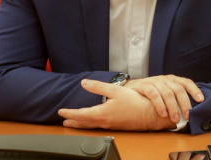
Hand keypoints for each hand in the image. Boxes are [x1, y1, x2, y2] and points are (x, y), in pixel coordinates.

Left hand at [58, 79, 175, 130]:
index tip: (61, 112)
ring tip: (74, 124)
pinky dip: (90, 125)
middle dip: (73, 122)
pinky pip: (98, 127)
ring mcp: (109, 125)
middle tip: (64, 122)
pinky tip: (93, 122)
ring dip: (81, 125)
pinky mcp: (115, 126)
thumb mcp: (115, 90)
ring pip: (91, 126)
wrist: (149, 114)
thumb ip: (98, 87)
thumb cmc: (135, 102)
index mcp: (101, 113)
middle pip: (83, 123)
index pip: (80, 114)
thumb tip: (84, 83)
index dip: (69, 113)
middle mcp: (103, 122)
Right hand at [125, 75, 203, 122]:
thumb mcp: (165, 92)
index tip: (201, 100)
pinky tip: (163, 113)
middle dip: (184, 103)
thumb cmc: (151, 92)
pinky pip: (154, 94)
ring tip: (176, 118)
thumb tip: (189, 110)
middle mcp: (165, 79)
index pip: (186, 82)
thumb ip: (175, 97)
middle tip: (188, 115)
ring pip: (167, 93)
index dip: (194, 90)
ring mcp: (155, 81)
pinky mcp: (144, 85)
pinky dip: (160, 104)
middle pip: (178, 89)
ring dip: (173, 107)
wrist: (130, 88)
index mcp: (172, 80)